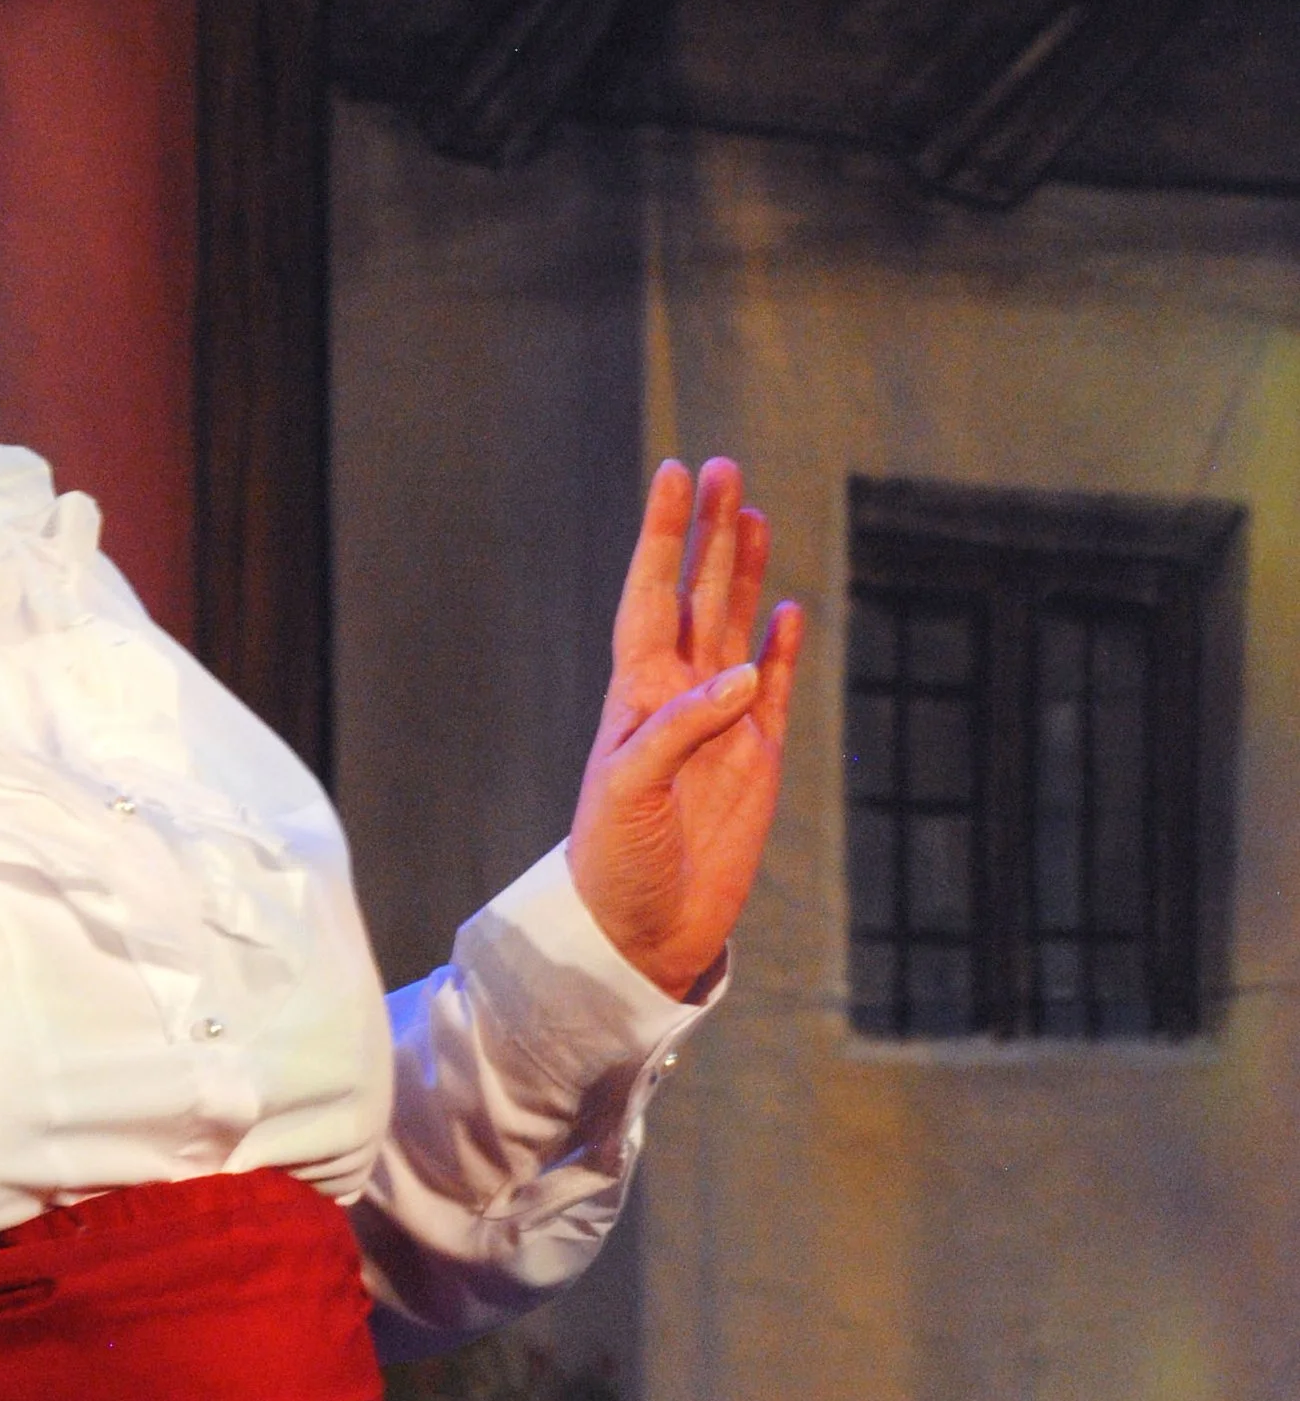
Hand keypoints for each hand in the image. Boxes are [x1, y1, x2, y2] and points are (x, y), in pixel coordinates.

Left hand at [566, 458, 803, 997]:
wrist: (644, 932)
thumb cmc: (616, 863)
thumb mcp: (629, 793)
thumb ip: (680, 731)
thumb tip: (740, 677)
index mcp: (635, 696)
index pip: (650, 595)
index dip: (661, 536)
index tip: (671, 474)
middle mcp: (676, 699)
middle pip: (696, 595)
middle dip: (708, 534)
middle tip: (723, 468)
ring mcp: (720, 727)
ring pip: (734, 629)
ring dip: (744, 573)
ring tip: (751, 513)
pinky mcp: (756, 762)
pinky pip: (774, 691)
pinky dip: (779, 649)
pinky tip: (786, 608)